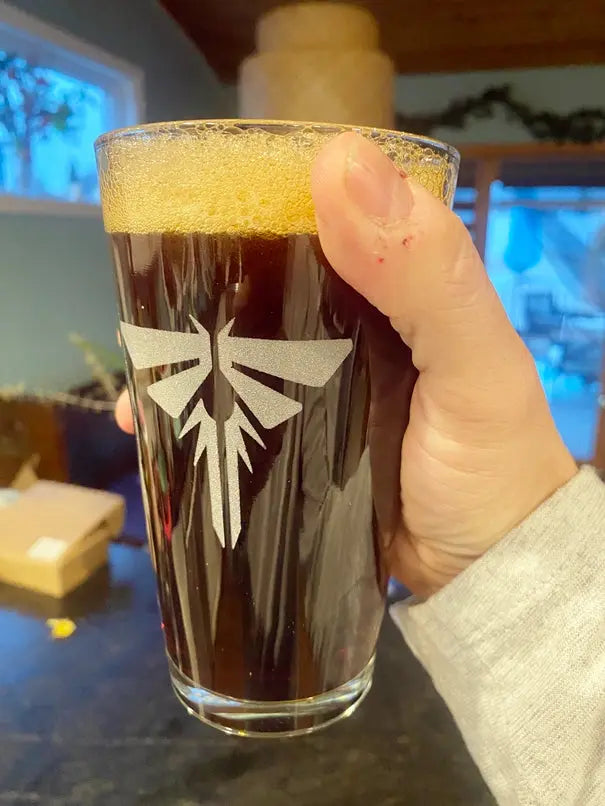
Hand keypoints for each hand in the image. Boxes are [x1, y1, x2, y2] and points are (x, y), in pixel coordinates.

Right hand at [115, 132, 576, 596]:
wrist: (481, 571)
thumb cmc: (490, 462)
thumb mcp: (473, 361)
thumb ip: (426, 272)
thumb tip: (339, 159)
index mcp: (394, 283)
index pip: (322, 217)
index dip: (260, 202)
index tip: (189, 203)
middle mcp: (351, 322)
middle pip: (265, 286)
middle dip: (205, 287)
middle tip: (148, 297)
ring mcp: (316, 382)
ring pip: (238, 348)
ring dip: (186, 353)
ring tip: (142, 368)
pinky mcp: (294, 436)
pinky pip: (233, 411)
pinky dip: (191, 412)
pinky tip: (150, 422)